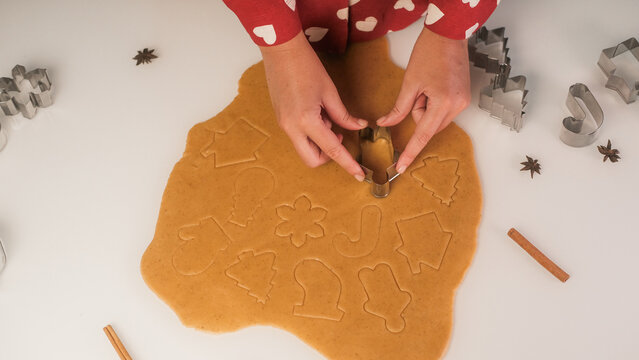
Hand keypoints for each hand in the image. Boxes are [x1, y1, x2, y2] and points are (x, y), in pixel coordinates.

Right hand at [260, 32, 367, 180]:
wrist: (281, 51)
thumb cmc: (306, 66)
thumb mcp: (330, 92)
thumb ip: (343, 115)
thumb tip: (358, 127)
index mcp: (306, 121)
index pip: (332, 151)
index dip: (348, 164)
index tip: (359, 174)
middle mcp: (292, 128)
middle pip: (312, 160)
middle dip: (328, 157)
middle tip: (339, 138)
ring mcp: (284, 125)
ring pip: (304, 149)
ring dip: (319, 143)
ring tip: (327, 118)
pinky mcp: (281, 119)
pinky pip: (298, 137)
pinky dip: (311, 133)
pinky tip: (317, 114)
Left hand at [377, 27, 470, 173]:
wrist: (448, 35)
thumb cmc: (429, 53)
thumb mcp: (410, 83)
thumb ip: (398, 108)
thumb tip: (385, 124)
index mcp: (443, 103)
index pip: (422, 135)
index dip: (410, 152)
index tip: (401, 167)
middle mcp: (457, 106)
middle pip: (428, 126)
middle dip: (418, 113)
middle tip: (419, 90)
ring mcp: (463, 102)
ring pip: (435, 120)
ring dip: (426, 108)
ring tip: (428, 85)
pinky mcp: (464, 98)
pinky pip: (443, 111)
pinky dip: (434, 104)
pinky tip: (435, 86)